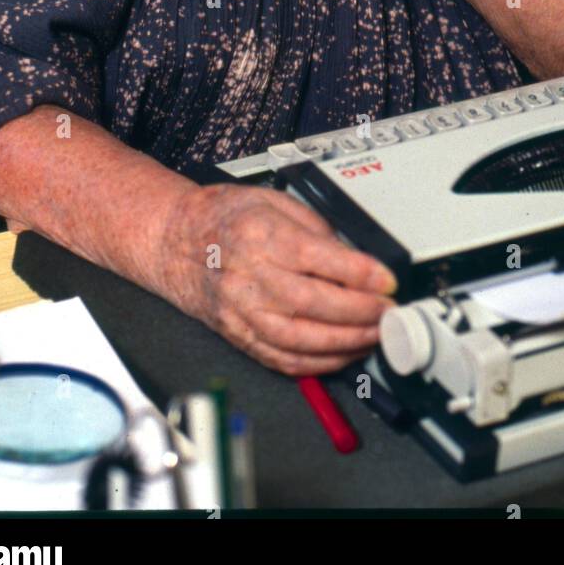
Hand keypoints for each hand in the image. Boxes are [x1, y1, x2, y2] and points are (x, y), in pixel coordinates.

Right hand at [161, 182, 397, 375]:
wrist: (175, 240)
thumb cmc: (224, 217)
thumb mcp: (273, 201)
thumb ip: (315, 227)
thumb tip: (354, 256)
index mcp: (260, 235)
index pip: (318, 258)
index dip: (360, 273)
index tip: (387, 280)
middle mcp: (248, 276)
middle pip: (313, 302)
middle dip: (360, 311)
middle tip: (388, 311)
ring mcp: (241, 311)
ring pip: (300, 339)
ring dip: (345, 342)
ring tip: (373, 335)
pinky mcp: (238, 335)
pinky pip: (282, 359)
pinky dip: (318, 363)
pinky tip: (342, 354)